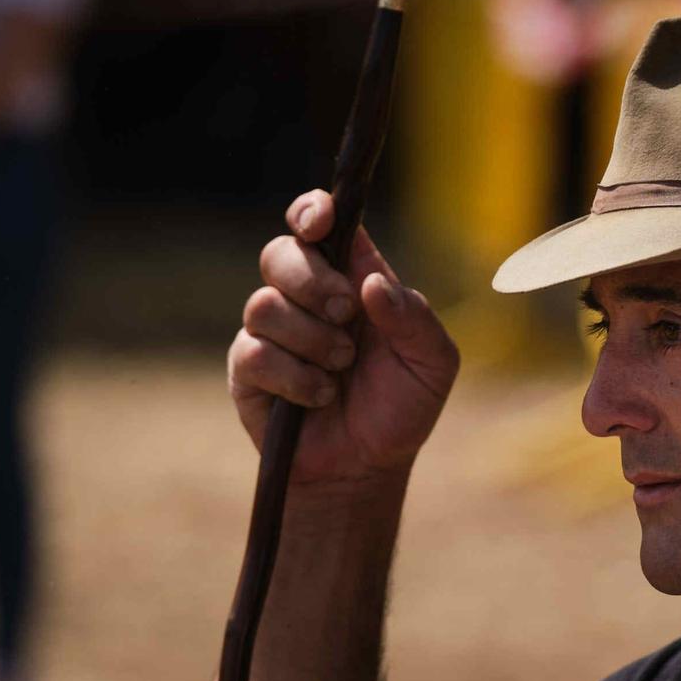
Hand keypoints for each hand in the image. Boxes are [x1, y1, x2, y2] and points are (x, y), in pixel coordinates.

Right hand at [228, 190, 459, 488]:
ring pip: (263, 305)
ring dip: (311, 339)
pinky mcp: (249, 371)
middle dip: (312, 281)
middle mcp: (304, 298)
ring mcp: (272, 333)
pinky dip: (296, 377)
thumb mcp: (432, 363)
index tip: (320, 222)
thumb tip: (372, 284)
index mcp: (349, 278)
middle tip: (346, 314)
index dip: (311, 211)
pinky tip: (320, 396)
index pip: (316, 223)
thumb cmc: (400, 408)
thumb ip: (415, 318)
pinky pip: (255, 354)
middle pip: (278, 253)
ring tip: (341, 369)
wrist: (367, 469)